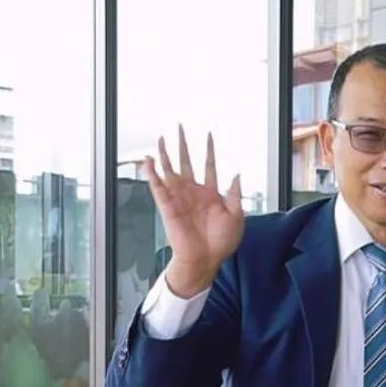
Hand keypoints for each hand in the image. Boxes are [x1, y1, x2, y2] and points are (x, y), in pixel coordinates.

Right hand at [143, 126, 244, 295]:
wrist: (206, 259)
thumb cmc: (221, 243)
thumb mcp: (236, 216)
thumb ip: (236, 195)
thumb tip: (237, 175)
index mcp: (211, 194)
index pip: (209, 166)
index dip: (209, 150)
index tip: (208, 135)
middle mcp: (193, 192)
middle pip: (186, 162)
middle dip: (183, 144)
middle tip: (179, 127)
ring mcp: (180, 197)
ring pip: (170, 170)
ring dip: (165, 154)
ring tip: (161, 137)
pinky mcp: (167, 206)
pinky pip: (158, 186)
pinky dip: (152, 173)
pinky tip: (148, 159)